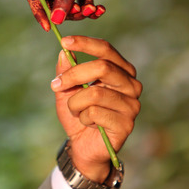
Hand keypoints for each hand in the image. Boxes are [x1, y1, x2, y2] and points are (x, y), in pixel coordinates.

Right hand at [27, 0, 128, 30]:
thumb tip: (55, 21)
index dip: (40, 12)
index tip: (48, 27)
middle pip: (53, 4)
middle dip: (66, 13)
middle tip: (80, 14)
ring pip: (68, 7)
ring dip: (80, 13)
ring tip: (92, 10)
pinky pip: (82, 4)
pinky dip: (90, 9)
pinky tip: (100, 9)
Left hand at [51, 35, 141, 182]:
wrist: (83, 146)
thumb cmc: (78, 114)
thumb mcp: (66, 90)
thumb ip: (66, 71)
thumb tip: (63, 52)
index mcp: (121, 71)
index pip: (107, 50)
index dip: (86, 43)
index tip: (65, 42)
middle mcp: (131, 85)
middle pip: (102, 67)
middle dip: (74, 75)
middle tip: (56, 84)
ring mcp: (132, 105)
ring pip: (94, 93)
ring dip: (75, 103)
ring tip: (76, 111)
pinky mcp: (127, 124)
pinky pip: (95, 113)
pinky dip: (83, 118)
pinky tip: (88, 124)